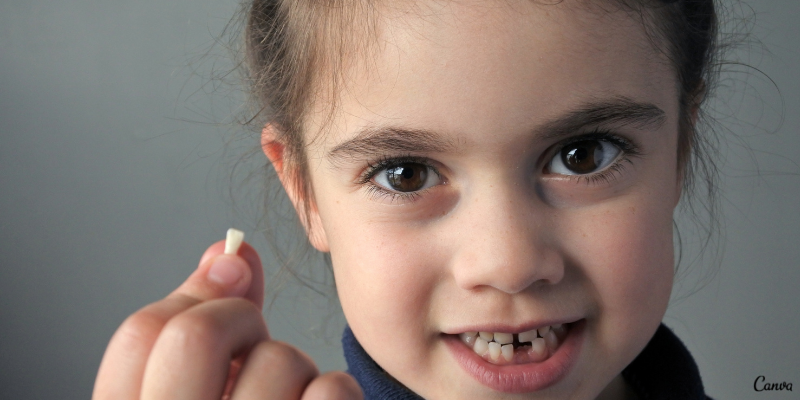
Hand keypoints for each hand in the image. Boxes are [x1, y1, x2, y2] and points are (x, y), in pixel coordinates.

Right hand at [92, 240, 362, 399]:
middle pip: (198, 333)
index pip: (140, 335)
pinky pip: (331, 394)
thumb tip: (229, 254)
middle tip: (252, 349)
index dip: (193, 300)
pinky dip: (334, 397)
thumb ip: (202, 334)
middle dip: (240, 320)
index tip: (229, 296)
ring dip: (296, 369)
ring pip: (279, 360)